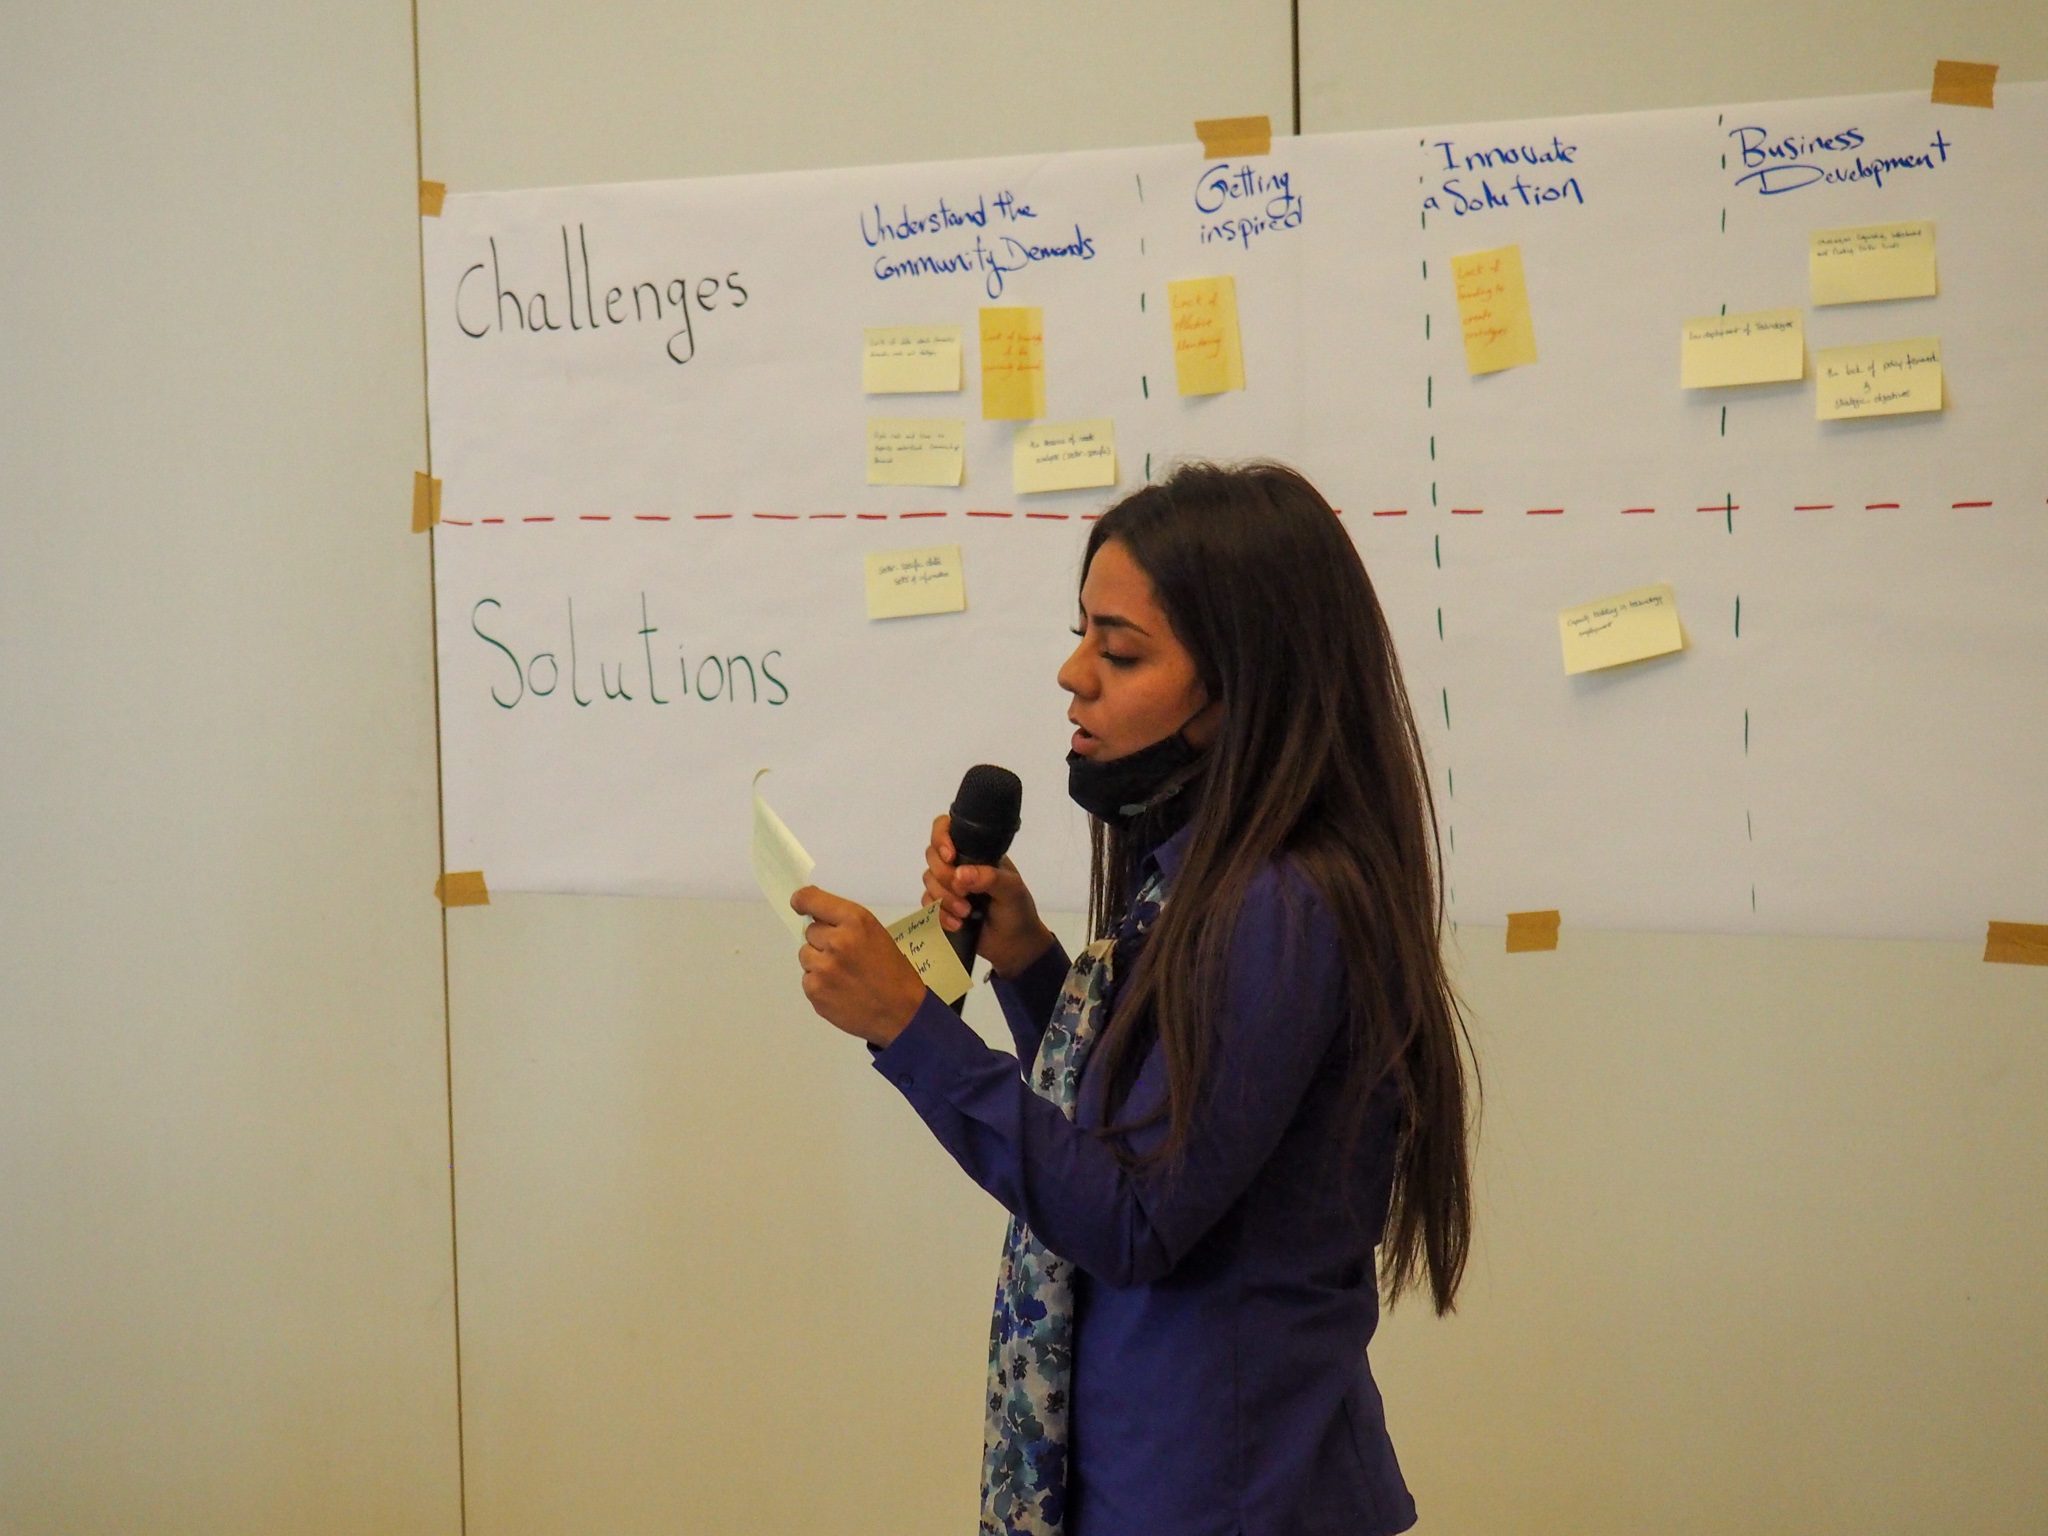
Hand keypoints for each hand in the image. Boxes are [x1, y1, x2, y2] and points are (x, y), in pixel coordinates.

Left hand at [791, 886, 928, 1046]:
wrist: (901, 1013)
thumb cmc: (892, 972)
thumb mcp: (876, 935)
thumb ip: (846, 925)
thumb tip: (815, 917)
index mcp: (855, 921)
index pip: (811, 900)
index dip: (802, 901)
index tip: (800, 904)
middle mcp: (836, 941)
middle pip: (810, 931)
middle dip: (823, 941)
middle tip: (844, 956)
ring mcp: (823, 967)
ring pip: (805, 955)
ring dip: (818, 962)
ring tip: (842, 975)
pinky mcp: (815, 990)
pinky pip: (807, 979)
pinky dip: (819, 984)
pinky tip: (839, 991)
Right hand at [923, 814, 1055, 979]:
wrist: (1014, 946)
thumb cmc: (1017, 911)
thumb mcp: (1012, 890)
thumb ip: (990, 878)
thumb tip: (960, 874)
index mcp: (976, 852)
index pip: (947, 828)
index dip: (941, 838)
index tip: (950, 857)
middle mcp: (958, 864)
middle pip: (932, 855)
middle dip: (945, 877)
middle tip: (965, 895)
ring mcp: (947, 886)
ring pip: (928, 880)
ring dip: (944, 899)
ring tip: (965, 913)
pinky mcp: (940, 907)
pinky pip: (927, 904)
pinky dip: (939, 915)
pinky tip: (957, 924)